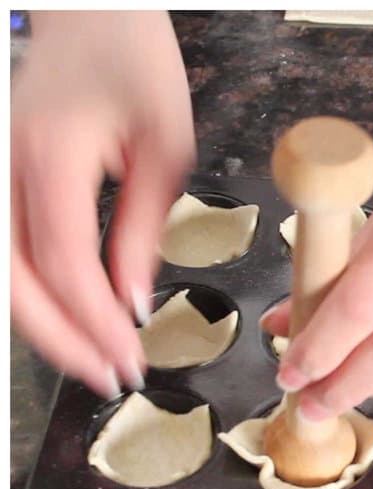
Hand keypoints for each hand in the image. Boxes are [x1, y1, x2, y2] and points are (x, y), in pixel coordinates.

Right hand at [11, 11, 194, 397]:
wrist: (91, 18)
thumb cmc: (133, 66)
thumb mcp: (164, 147)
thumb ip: (142, 228)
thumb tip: (133, 300)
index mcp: (50, 159)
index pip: (64, 266)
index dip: (95, 323)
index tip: (131, 358)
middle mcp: (4, 170)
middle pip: (14, 282)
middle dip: (62, 341)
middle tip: (112, 376)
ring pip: (0, 274)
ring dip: (41, 326)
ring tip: (91, 359)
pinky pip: (4, 253)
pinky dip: (30, 293)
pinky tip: (69, 318)